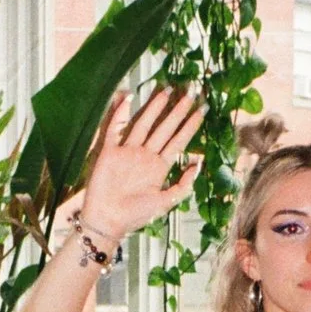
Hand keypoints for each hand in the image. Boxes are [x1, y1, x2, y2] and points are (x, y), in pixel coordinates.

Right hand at [74, 90, 205, 240]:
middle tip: (190, 92)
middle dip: (177, 111)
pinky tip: (127, 98)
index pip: (178, 141)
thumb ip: (183, 185)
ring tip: (167, 90)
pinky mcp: (109, 152)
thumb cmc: (135, 216)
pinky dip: (119, 113)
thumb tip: (198, 164)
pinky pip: (114, 129)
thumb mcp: (165, 202)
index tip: (202, 110)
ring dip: (154, 107)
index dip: (190, 126)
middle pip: (164, 128)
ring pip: (143, 124)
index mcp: (159, 167)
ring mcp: (127, 152)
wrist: (107, 221)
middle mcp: (145, 156)